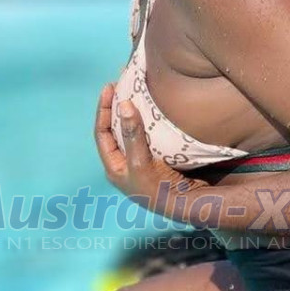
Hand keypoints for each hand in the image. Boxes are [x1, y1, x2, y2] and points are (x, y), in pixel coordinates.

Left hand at [94, 84, 201, 215]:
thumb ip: (133, 135)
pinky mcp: (158, 158)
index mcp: (114, 166)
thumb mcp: (141, 163)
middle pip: (115, 129)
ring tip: (136, 92)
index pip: (101, 132)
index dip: (103, 109)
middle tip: (121, 85)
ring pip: (132, 131)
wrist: (187, 205)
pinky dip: (149, 120)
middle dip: (117, 107)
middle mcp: (125, 163)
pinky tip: (155, 109)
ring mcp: (142, 160)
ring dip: (134, 112)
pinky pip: (148, 134)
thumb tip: (124, 104)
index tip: (109, 88)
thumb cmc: (159, 189)